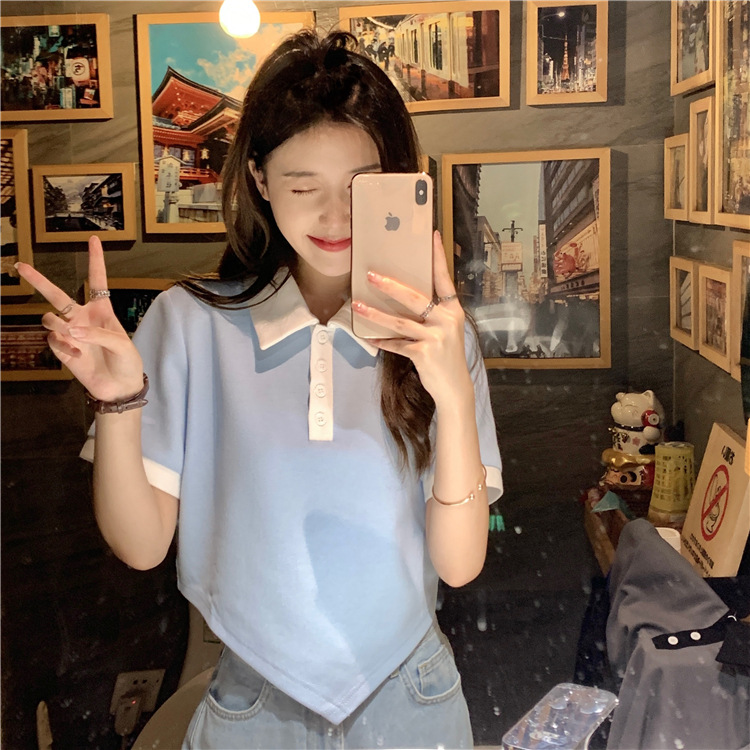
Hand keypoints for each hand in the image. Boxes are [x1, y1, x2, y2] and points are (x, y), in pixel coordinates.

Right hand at [15, 235, 143, 401]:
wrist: (119, 387)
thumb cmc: (127, 362)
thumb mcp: (122, 345)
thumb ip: (99, 334)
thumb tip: (72, 330)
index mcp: (102, 310)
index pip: (97, 281)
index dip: (96, 260)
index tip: (94, 239)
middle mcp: (82, 317)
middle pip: (56, 294)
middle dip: (37, 280)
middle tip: (20, 266)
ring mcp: (70, 332)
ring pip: (49, 317)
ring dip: (60, 325)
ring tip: (76, 338)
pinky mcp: (62, 348)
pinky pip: (52, 339)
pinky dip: (63, 345)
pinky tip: (76, 354)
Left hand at [352, 230, 471, 405]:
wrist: (455, 387)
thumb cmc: (447, 355)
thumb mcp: (446, 330)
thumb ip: (431, 314)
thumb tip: (403, 297)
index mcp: (452, 310)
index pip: (444, 279)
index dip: (438, 257)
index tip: (433, 236)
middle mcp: (446, 320)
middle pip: (414, 298)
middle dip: (390, 285)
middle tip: (371, 274)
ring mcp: (436, 337)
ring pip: (400, 321)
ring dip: (376, 313)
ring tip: (358, 304)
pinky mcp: (424, 353)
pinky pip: (397, 344)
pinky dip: (382, 341)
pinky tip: (370, 337)